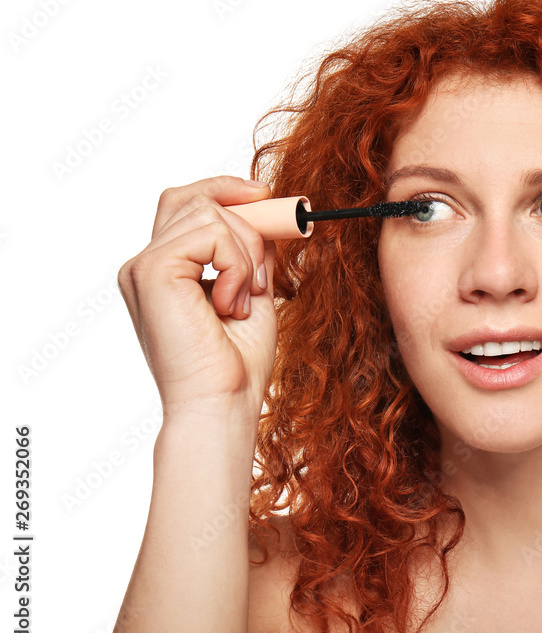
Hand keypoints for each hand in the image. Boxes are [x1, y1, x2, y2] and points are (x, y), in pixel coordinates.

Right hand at [118, 176, 278, 414]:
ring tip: (245, 300)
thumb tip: (266, 215)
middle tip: (270, 252)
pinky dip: (237, 265)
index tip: (265, 197)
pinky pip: (211, 233)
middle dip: (244, 216)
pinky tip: (231, 305)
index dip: (225, 191)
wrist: (221, 404)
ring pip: (209, 213)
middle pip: (192, 198)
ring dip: (245, 254)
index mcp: (164, 272)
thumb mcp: (252, 295)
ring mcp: (143, 266)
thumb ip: (251, 254)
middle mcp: (145, 265)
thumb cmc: (235, 365)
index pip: (185, 204)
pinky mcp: (152, 271)